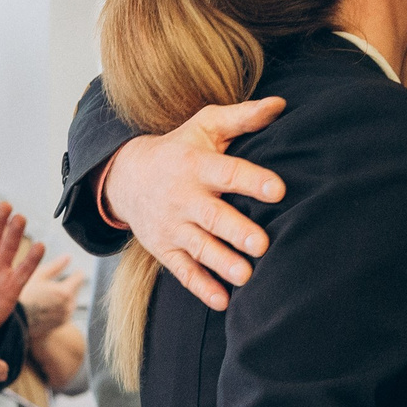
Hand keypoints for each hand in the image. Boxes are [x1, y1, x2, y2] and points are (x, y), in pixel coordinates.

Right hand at [19, 251, 85, 340]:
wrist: (12, 322)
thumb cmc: (22, 296)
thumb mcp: (38, 276)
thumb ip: (56, 266)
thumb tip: (68, 257)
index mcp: (65, 292)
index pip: (79, 278)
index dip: (77, 272)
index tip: (76, 270)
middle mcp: (68, 306)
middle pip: (76, 291)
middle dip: (70, 285)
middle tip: (58, 281)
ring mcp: (64, 317)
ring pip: (71, 302)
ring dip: (65, 297)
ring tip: (50, 293)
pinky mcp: (59, 325)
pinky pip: (65, 312)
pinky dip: (60, 306)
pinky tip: (47, 304)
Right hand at [103, 99, 287, 310]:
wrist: (126, 176)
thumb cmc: (179, 149)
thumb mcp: (204, 126)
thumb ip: (242, 118)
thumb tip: (281, 104)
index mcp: (196, 165)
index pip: (227, 172)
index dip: (252, 181)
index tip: (278, 190)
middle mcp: (183, 196)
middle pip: (213, 216)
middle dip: (236, 230)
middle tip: (263, 244)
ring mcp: (172, 226)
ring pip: (199, 247)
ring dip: (222, 263)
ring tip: (246, 276)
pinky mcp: (165, 249)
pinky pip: (182, 271)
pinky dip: (201, 287)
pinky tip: (222, 301)